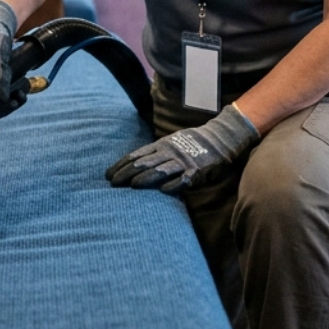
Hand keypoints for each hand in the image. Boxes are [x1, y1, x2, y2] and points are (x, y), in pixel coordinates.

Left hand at [105, 104, 258, 193]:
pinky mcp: (197, 171)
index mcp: (161, 145)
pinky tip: (163, 191)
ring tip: (132, 186)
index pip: (136, 155)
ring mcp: (183, 161)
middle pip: (145, 163)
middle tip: (113, 183)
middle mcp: (169, 152)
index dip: (121, 165)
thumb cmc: (192, 143)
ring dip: (146, 178)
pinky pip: (184, 179)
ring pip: (162, 170)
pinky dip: (174, 184)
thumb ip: (155, 153)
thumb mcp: (170, 143)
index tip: (107, 175)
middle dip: (127, 173)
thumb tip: (133, 166)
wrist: (220, 138)